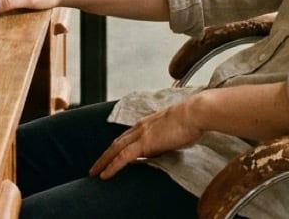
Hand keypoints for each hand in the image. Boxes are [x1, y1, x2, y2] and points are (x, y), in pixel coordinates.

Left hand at [89, 98, 203, 179]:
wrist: (195, 113)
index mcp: (147, 123)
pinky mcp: (144, 142)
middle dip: (104, 156)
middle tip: (95, 167)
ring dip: (103, 162)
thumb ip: (166, 138)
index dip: (116, 147)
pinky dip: (112, 166)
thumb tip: (166, 146)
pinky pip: (123, 157)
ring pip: (115, 150)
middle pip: (116, 143)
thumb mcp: (175, 131)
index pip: (126, 137)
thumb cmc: (191, 121)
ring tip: (94, 173)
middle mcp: (140, 127)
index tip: (110, 155)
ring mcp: (141, 134)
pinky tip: (104, 175)